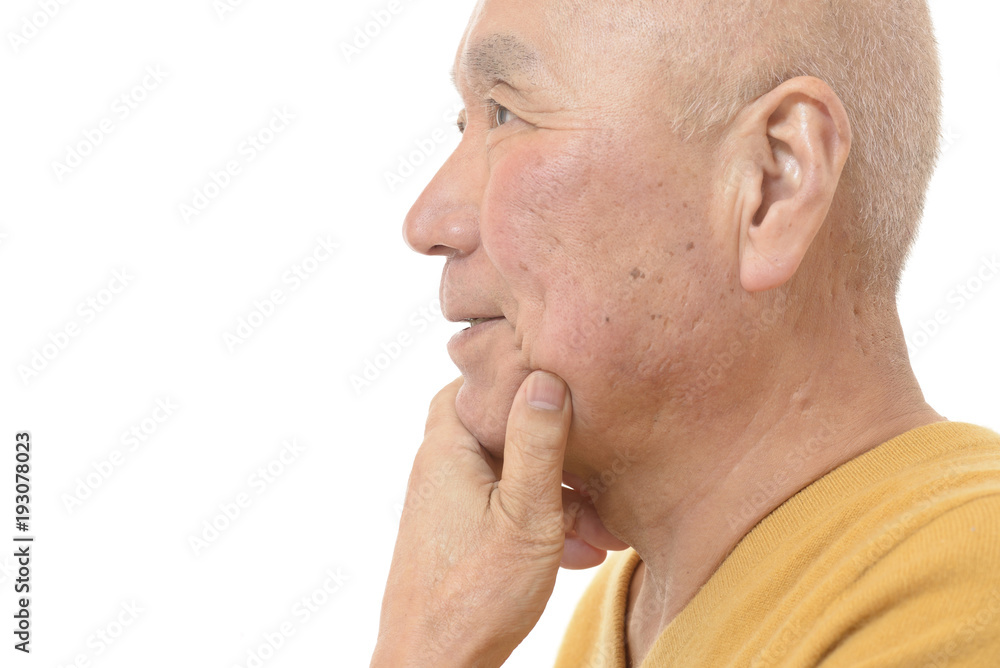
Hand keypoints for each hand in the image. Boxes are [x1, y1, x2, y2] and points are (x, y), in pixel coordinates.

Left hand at [371, 371, 626, 666]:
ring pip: (509, 478)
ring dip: (558, 497)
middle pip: (502, 433)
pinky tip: (581, 553)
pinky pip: (504, 511)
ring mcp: (447, 505)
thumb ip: (537, 443)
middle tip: (601, 475)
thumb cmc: (477, 595)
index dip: (519, 379)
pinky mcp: (457, 537)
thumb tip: (545, 376)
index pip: (477, 384)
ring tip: (605, 532)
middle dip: (556, 452)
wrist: (434, 667)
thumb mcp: (526, 513)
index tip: (566, 384)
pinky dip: (540, 523)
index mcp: (448, 448)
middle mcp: (440, 469)